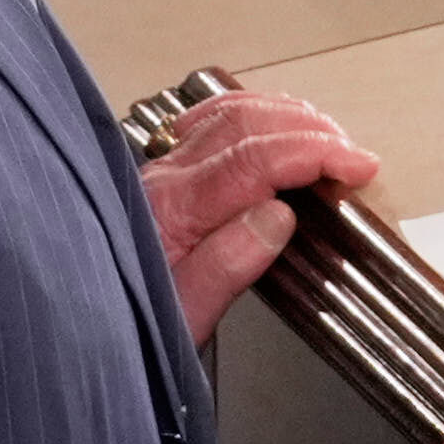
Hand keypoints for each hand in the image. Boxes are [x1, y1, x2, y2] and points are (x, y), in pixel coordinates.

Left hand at [142, 86, 373, 333]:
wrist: (83, 330)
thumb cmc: (131, 330)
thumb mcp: (184, 319)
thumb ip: (225, 268)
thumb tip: (279, 215)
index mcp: (171, 210)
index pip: (252, 160)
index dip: (313, 153)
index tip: (360, 165)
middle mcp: (163, 177)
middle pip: (244, 124)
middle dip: (309, 130)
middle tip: (355, 156)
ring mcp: (160, 168)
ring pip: (228, 113)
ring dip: (285, 117)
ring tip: (329, 139)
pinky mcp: (162, 172)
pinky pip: (208, 121)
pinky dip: (251, 114)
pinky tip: (274, 123)